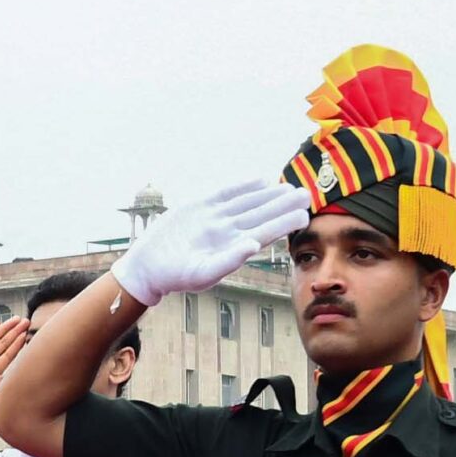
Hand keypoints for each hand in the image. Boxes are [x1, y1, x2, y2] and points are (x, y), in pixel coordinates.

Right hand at [109, 179, 310, 306]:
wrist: (148, 267)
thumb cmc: (175, 276)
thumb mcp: (201, 274)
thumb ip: (228, 261)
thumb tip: (253, 246)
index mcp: (233, 247)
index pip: (265, 232)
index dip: (285, 222)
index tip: (304, 214)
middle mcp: (227, 231)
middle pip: (261, 214)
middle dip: (283, 204)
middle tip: (307, 194)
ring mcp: (214, 218)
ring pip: (247, 202)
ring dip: (268, 194)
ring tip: (288, 187)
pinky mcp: (198, 206)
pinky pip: (225, 193)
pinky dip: (242, 186)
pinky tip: (260, 180)